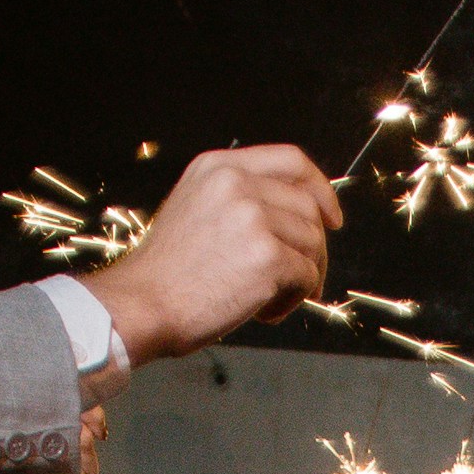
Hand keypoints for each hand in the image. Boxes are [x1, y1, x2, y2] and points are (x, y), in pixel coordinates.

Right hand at [85, 144, 339, 361]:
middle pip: (309, 208)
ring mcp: (253, 216)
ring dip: (301, 278)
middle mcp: (237, 183)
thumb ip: (238, 201)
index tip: (332, 218)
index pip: (291, 161)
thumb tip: (294, 219)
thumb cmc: (166, 274)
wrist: (140, 305)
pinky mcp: (267, 255)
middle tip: (300, 281)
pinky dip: (293, 300)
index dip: (321, 188)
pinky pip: (306, 276)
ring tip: (270, 301)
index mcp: (219, 167)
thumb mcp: (195, 210)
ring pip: (312, 243)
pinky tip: (264, 312)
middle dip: (314, 248)